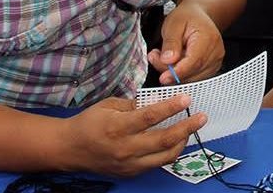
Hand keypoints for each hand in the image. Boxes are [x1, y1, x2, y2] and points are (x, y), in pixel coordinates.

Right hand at [61, 95, 205, 176]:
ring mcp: (129, 164)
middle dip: (187, 127)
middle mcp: (125, 148)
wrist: (70, 149)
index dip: (170, 107)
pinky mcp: (131, 173)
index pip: (150, 117)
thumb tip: (157, 103)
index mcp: (117, 127)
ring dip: (183, 141)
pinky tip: (175, 141)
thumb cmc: (89, 123)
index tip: (187, 99)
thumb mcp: (109, 105)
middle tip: (202, 117)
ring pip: (165, 156)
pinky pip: (156, 164)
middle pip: (164, 139)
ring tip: (192, 129)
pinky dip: (169, 152)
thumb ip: (133, 104)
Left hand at [148, 2, 224, 84]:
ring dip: (174, 73)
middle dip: (171, 71)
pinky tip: (173, 62)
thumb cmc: (187, 17)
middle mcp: (216, 52)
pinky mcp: (211, 68)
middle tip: (154, 58)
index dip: (178, 72)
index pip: (194, 62)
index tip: (163, 77)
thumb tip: (167, 61)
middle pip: (192, 72)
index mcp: (209, 38)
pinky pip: (194, 77)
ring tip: (163, 56)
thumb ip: (171, 43)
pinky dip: (181, 74)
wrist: (197, 16)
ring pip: (192, 78)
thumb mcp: (173, 24)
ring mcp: (215, 61)